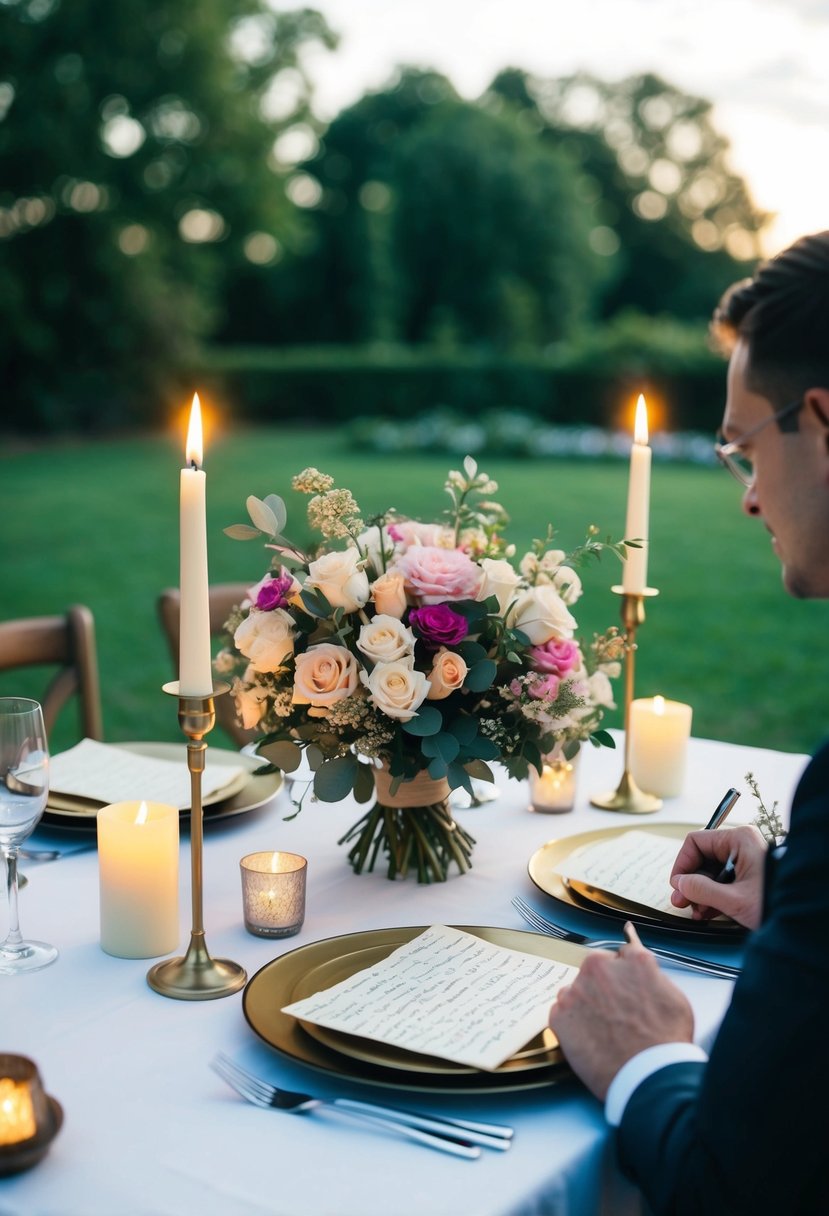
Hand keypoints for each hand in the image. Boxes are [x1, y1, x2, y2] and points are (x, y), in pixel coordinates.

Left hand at [549, 924, 693, 1100]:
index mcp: (630, 960)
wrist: (648, 1076)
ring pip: (576, 991)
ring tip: (603, 1030)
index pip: (621, 956)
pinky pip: (561, 1012)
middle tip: (615, 1014)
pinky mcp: (560, 1015)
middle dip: (603, 987)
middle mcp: (599, 968)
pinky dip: (572, 1023)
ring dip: (585, 1004)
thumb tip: (638, 963)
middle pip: (595, 971)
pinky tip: (589, 1038)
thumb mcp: (673, 996)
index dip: (624, 976)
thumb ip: (650, 974)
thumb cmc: (666, 1041)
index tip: (624, 988)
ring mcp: (576, 991)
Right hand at [669, 825, 766, 929]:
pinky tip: (707, 911)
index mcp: (739, 839)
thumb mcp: (734, 900)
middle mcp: (741, 845)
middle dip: (690, 882)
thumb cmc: (776, 902)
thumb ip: (702, 890)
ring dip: (700, 892)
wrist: (801, 918)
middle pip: (702, 858)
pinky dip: (712, 895)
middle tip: (681, 902)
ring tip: (697, 912)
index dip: (682, 864)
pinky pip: (722, 880)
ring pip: (711, 871)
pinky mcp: (749, 874)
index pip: (696, 842)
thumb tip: (680, 884)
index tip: (677, 885)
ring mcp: (745, 859)